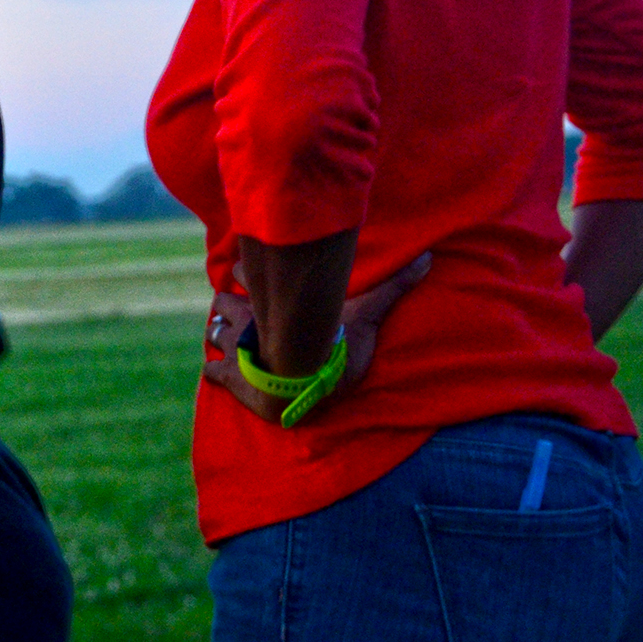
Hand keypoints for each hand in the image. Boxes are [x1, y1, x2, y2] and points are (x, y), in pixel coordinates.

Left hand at [201, 252, 431, 423]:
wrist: (303, 383)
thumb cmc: (330, 344)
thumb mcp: (364, 312)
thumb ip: (392, 286)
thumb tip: (428, 258)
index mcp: (271, 301)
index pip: (248, 272)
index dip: (243, 268)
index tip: (240, 264)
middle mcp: (249, 320)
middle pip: (226, 303)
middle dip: (227, 303)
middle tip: (228, 303)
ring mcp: (237, 350)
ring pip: (216, 333)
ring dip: (218, 332)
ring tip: (218, 332)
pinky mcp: (232, 380)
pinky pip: (215, 374)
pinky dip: (215, 373)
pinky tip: (214, 374)